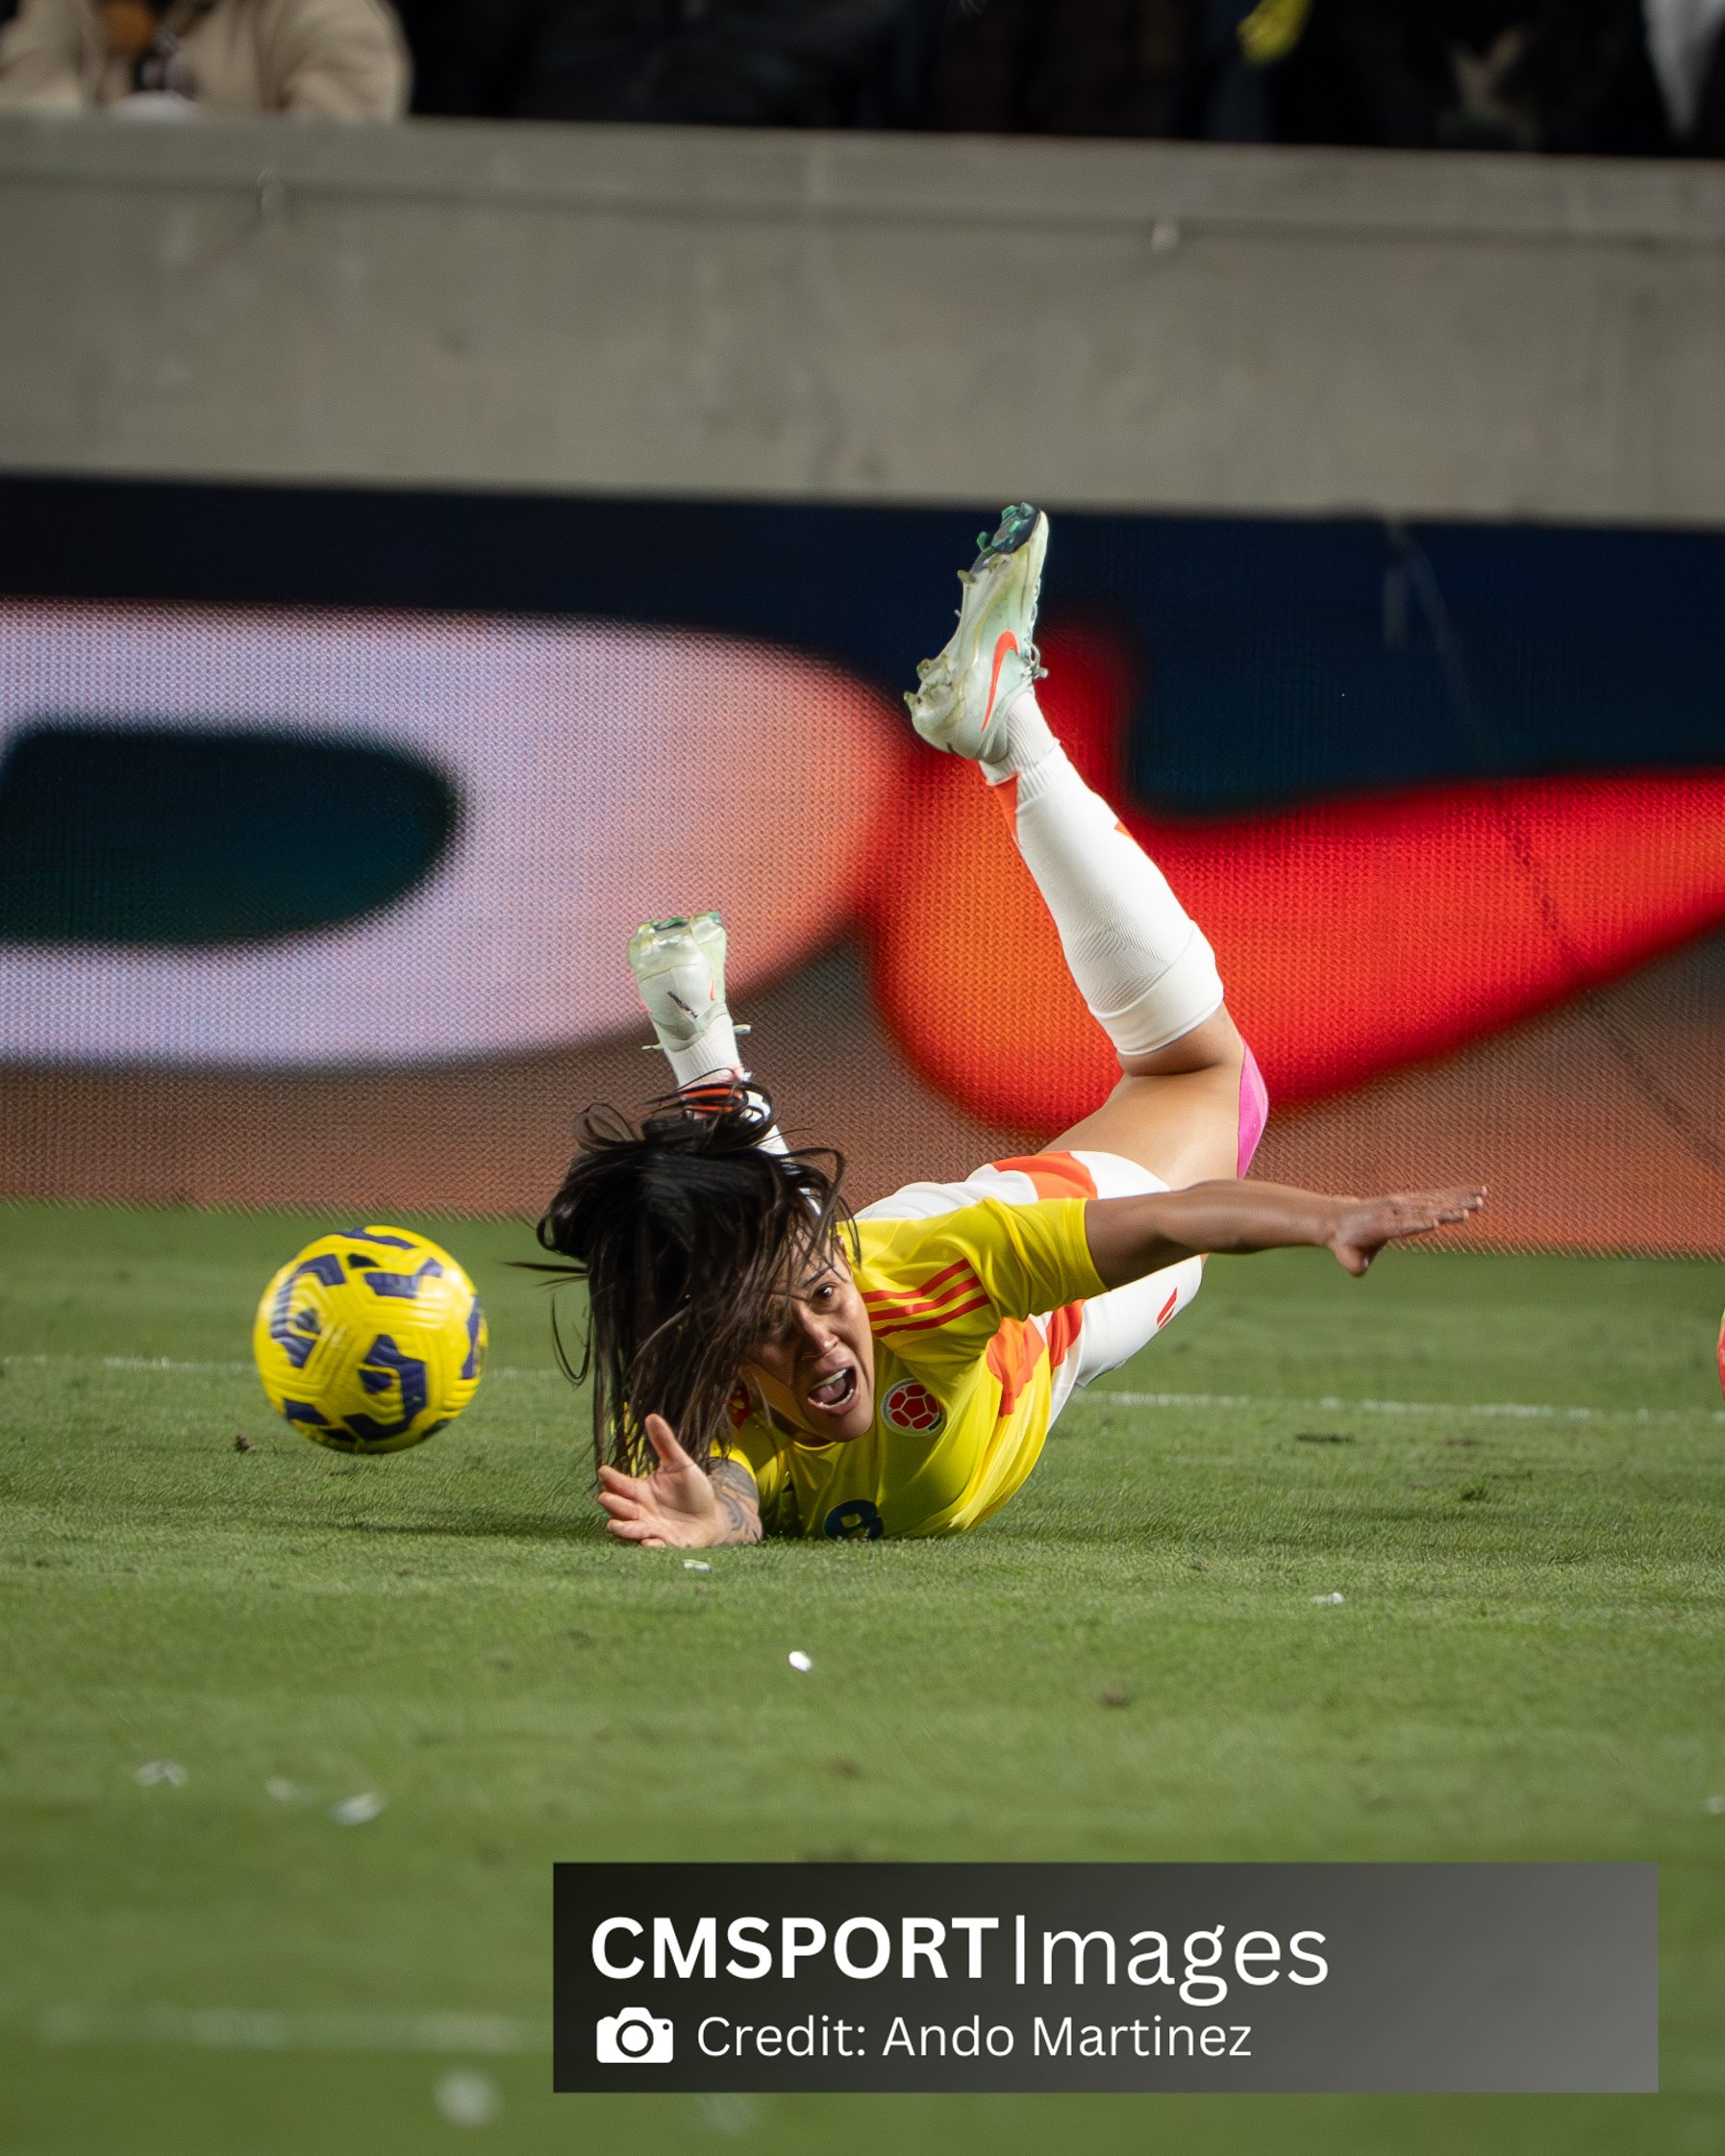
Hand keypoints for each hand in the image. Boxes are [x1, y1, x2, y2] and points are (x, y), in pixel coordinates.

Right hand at [596, 1414, 719, 1547]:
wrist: (711, 1516)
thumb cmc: (692, 1490)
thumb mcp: (680, 1464)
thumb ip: (665, 1444)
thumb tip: (652, 1416)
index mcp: (640, 1491)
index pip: (620, 1484)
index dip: (612, 1478)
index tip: (604, 1471)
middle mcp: (640, 1511)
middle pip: (620, 1508)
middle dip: (612, 1504)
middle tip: (605, 1498)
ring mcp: (651, 1528)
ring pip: (631, 1529)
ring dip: (623, 1528)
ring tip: (614, 1525)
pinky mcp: (667, 1543)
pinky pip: (656, 1546)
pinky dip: (650, 1545)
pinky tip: (648, 1542)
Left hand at [1325, 1187, 1485, 1275]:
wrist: (1342, 1219)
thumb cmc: (1347, 1242)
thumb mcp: (1347, 1256)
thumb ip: (1353, 1263)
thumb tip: (1359, 1268)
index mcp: (1382, 1224)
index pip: (1403, 1224)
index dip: (1418, 1224)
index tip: (1436, 1223)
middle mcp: (1396, 1209)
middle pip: (1426, 1210)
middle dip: (1448, 1211)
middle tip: (1471, 1210)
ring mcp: (1406, 1202)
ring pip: (1436, 1200)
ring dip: (1460, 1199)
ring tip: (1482, 1199)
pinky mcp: (1414, 1199)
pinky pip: (1439, 1196)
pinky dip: (1459, 1193)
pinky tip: (1479, 1191)